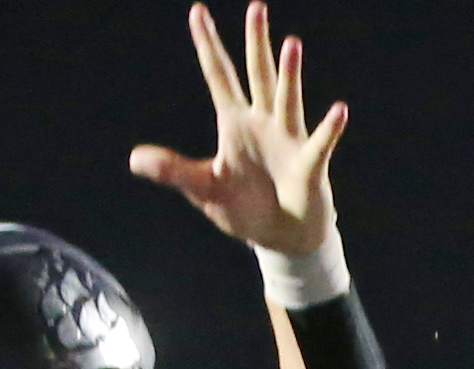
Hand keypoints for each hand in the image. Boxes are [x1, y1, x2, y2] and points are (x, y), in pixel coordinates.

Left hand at [127, 4, 344, 261]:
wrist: (282, 240)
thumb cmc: (245, 209)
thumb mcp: (204, 188)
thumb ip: (173, 170)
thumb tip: (135, 159)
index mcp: (235, 123)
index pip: (219, 76)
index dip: (208, 45)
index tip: (198, 11)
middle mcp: (263, 124)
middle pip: (257, 75)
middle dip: (255, 42)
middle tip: (256, 7)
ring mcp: (288, 142)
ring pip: (287, 100)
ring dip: (289, 74)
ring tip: (291, 44)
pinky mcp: (309, 166)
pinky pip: (319, 144)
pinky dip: (329, 129)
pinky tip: (338, 111)